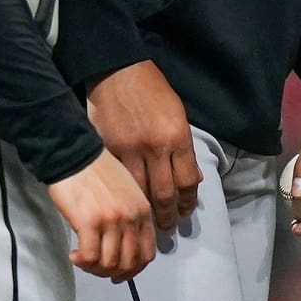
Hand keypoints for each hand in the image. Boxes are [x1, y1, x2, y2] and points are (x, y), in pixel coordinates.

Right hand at [48, 151, 157, 280]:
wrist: (74, 155)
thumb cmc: (96, 172)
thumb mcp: (126, 192)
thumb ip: (130, 217)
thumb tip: (123, 248)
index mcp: (143, 210)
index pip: (147, 253)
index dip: (133, 270)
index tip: (118, 274)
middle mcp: (131, 218)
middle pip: (129, 262)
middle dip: (112, 273)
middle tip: (96, 269)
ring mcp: (112, 221)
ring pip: (110, 263)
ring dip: (94, 268)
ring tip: (82, 260)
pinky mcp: (90, 223)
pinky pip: (90, 257)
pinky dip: (82, 262)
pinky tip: (74, 255)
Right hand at [86, 61, 198, 232]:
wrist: (117, 72)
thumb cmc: (152, 91)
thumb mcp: (178, 116)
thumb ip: (184, 149)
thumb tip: (192, 179)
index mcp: (177, 138)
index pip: (187, 181)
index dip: (188, 202)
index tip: (186, 212)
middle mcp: (156, 148)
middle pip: (164, 194)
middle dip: (168, 215)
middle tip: (168, 228)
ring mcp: (129, 151)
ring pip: (140, 193)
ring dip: (146, 212)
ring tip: (149, 225)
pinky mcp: (108, 151)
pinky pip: (120, 181)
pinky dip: (126, 196)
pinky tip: (129, 206)